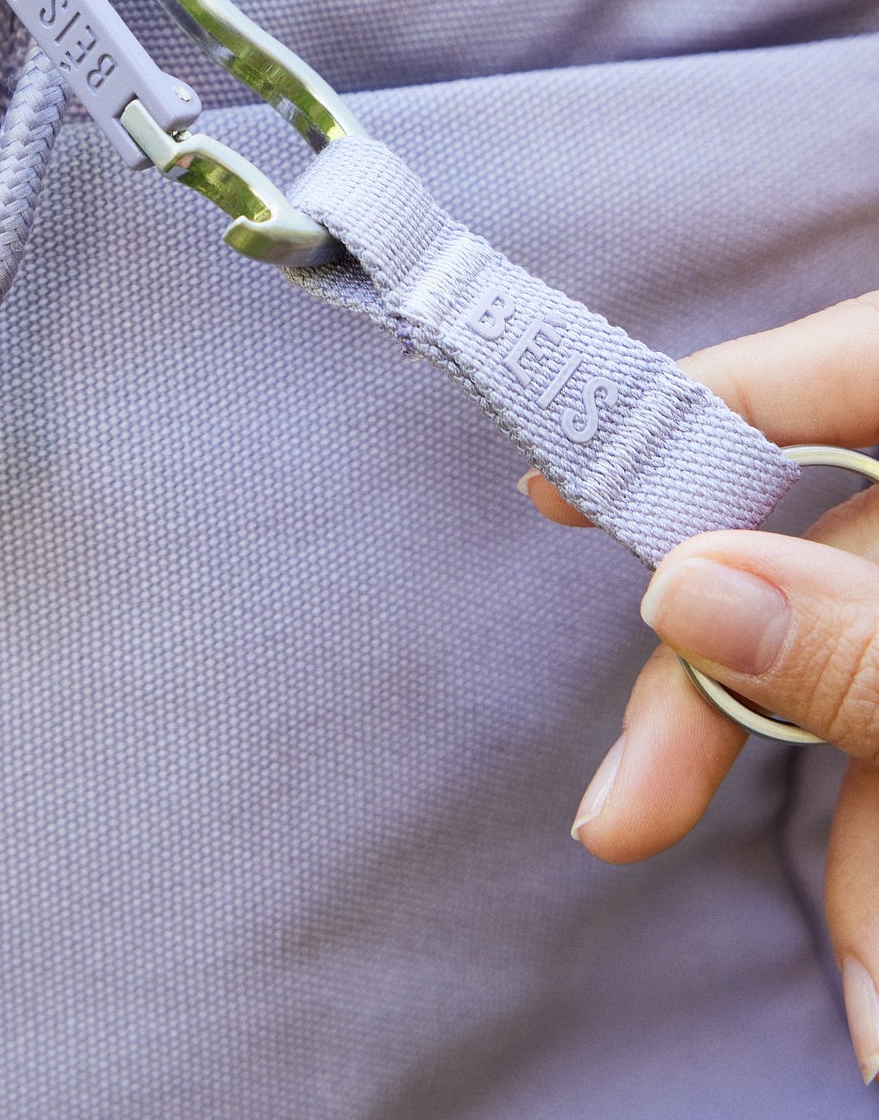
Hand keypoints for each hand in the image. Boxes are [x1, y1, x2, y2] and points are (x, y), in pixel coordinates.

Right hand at [521, 294, 878, 1086]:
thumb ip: (867, 633)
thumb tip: (681, 588)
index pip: (818, 375)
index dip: (678, 421)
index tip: (552, 488)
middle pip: (818, 570)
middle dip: (729, 719)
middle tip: (619, 824)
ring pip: (870, 683)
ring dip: (845, 846)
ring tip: (866, 1024)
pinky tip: (872, 974)